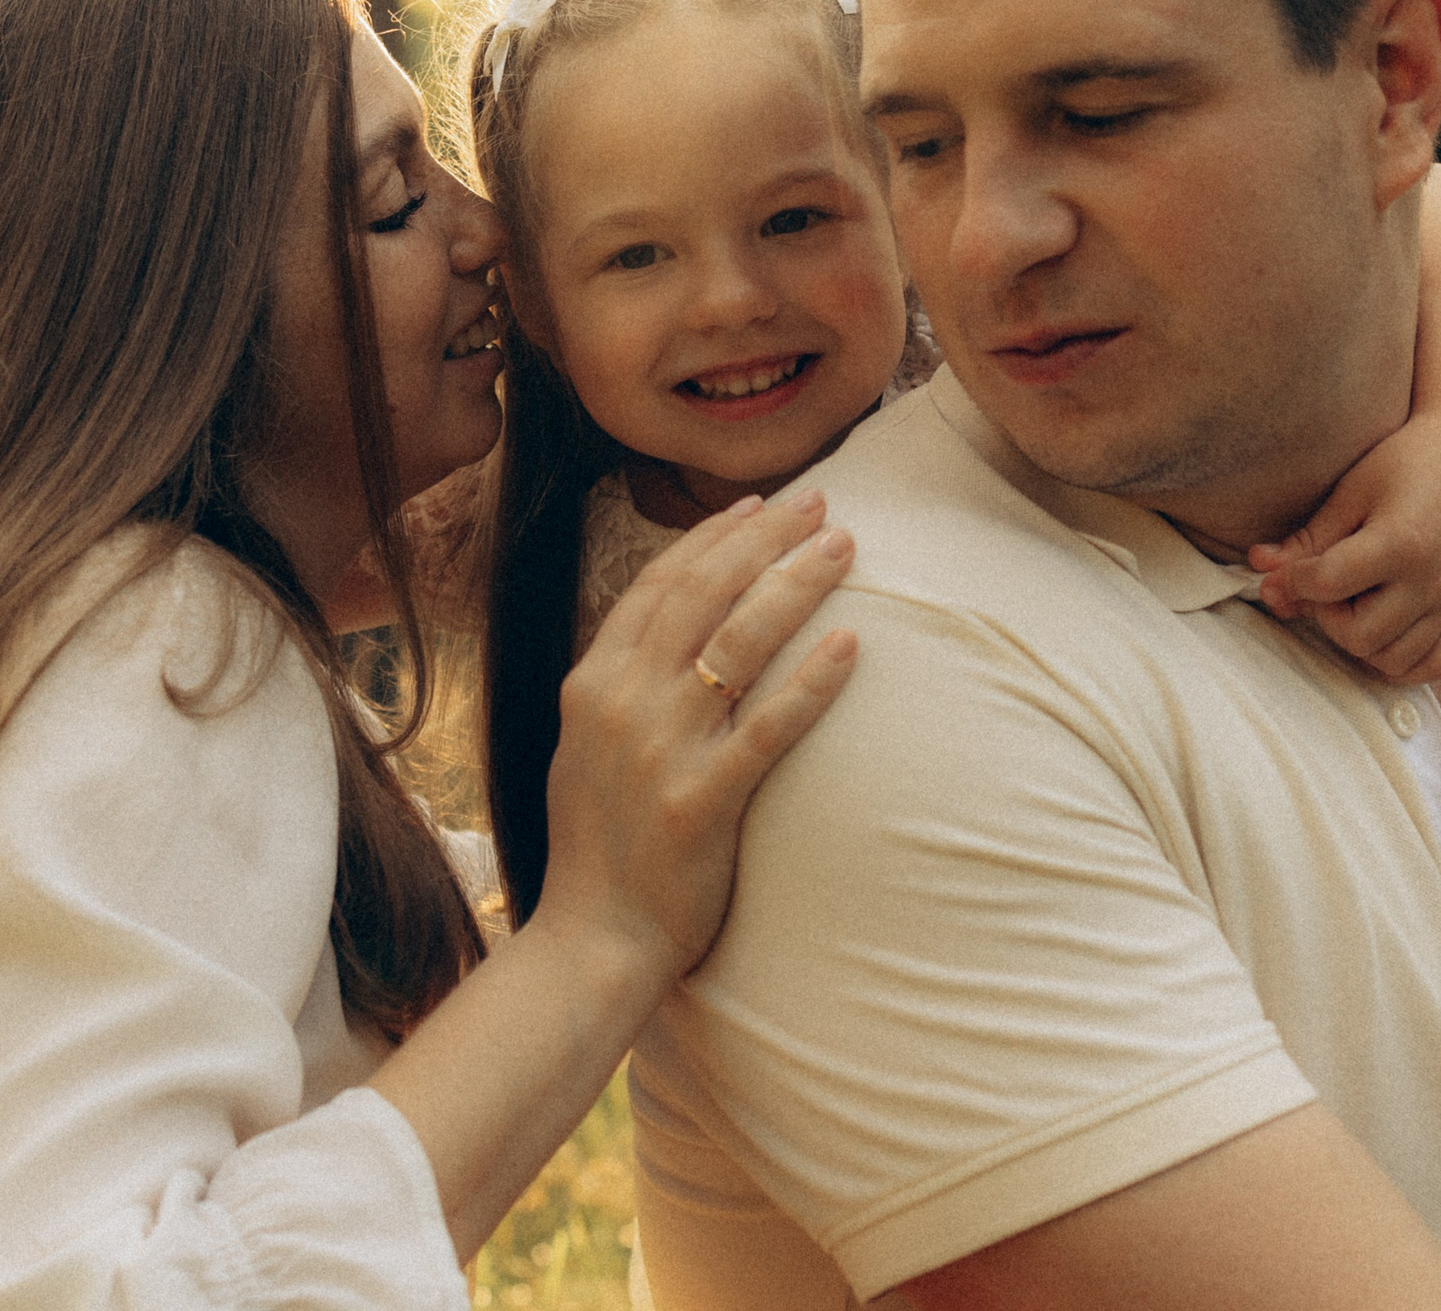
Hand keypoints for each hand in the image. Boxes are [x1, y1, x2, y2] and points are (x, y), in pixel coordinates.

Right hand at [538, 490, 857, 980]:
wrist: (592, 938)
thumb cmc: (600, 846)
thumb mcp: (589, 748)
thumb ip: (624, 686)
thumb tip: (673, 629)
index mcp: (592, 684)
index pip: (659, 585)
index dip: (714, 538)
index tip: (760, 504)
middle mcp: (621, 703)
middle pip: (703, 593)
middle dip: (765, 538)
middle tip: (822, 502)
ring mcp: (661, 749)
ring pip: (739, 641)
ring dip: (796, 585)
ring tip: (844, 548)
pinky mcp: (702, 799)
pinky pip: (769, 725)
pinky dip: (811, 680)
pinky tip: (851, 644)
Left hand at [1248, 417, 1440, 684]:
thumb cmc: (1405, 464)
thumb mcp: (1350, 493)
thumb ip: (1307, 539)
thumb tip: (1260, 571)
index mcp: (1402, 543)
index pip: (1328, 584)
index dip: (1293, 581)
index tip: (1288, 569)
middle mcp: (1433, 581)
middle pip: (1358, 635)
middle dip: (1326, 615)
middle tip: (1326, 585)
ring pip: (1390, 659)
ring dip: (1359, 639)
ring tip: (1355, 601)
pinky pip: (1434, 666)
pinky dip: (1401, 661)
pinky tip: (1381, 631)